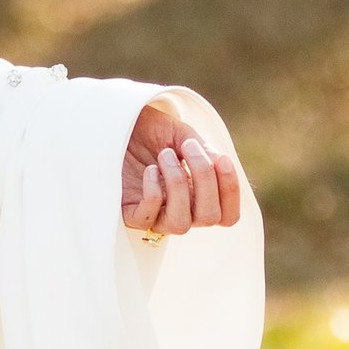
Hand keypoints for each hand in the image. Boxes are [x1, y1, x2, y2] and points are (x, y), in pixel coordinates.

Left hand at [121, 100, 242, 237]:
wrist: (117, 124)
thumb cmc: (151, 131)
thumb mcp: (182, 134)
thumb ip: (203, 151)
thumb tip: (217, 164)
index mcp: (201, 195)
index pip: (228, 215)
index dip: (231, 190)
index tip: (221, 157)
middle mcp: (182, 210)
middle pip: (209, 218)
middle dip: (204, 179)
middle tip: (188, 146)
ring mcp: (157, 215)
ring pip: (180, 224)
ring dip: (178, 186)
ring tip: (164, 155)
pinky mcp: (131, 214)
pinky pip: (147, 218)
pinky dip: (152, 192)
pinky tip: (149, 169)